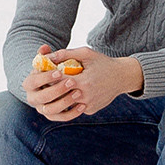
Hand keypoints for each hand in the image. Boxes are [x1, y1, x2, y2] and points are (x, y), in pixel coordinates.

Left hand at [27, 47, 141, 119]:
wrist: (122, 77)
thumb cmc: (102, 62)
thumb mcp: (86, 53)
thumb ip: (66, 54)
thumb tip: (48, 56)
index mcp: (84, 82)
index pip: (58, 82)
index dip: (49, 77)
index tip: (43, 73)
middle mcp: (86, 96)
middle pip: (60, 95)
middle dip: (52, 88)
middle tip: (45, 82)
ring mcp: (89, 105)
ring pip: (66, 104)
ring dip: (59, 97)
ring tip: (53, 89)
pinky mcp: (91, 110)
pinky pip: (75, 107)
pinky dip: (71, 101)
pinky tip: (68, 94)